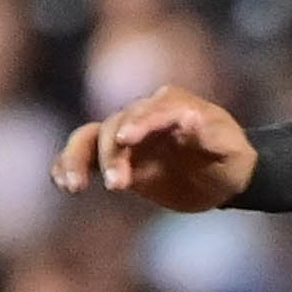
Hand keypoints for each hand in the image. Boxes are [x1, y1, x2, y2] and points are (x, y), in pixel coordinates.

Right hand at [58, 88, 258, 211]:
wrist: (222, 177)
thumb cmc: (229, 159)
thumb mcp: (230, 150)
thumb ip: (210, 134)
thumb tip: (190, 118)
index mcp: (174, 105)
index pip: (150, 111)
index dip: (137, 124)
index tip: (125, 141)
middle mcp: (143, 115)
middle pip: (115, 126)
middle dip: (112, 154)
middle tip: (117, 184)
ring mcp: (126, 136)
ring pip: (90, 137)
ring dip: (78, 158)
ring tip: (73, 186)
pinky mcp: (116, 157)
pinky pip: (85, 155)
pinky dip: (68, 164)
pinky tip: (61, 182)